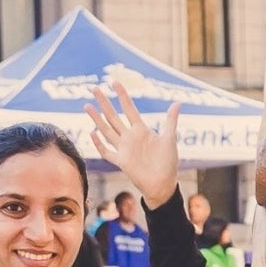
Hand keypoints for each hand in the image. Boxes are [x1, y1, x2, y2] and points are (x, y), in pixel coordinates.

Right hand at [85, 84, 180, 209]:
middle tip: (95, 89)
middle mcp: (130, 137)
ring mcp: (124, 149)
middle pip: (113, 116)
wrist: (163, 184)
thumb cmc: (168, 162)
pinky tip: (92, 133)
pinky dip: (99, 144)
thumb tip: (178, 102)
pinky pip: (106, 152)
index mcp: (141, 130)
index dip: (122, 96)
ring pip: (106, 130)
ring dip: (97, 119)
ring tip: (87, 106)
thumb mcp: (170, 139)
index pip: (129, 108)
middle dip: (104, 103)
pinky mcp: (121, 162)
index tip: (114, 82)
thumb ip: (171, 121)